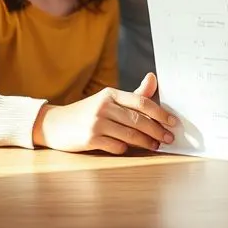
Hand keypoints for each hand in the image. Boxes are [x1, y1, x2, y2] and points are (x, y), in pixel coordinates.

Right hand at [32, 72, 178, 154]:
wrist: (54, 124)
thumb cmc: (87, 112)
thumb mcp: (108, 99)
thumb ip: (133, 94)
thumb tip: (153, 78)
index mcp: (111, 94)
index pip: (142, 102)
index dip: (160, 113)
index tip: (173, 122)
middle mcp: (104, 106)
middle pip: (138, 120)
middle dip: (157, 130)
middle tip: (169, 138)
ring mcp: (96, 123)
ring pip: (130, 134)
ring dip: (146, 142)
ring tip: (156, 146)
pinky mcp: (89, 139)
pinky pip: (116, 146)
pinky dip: (126, 148)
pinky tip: (131, 149)